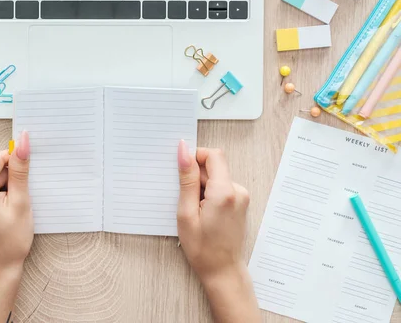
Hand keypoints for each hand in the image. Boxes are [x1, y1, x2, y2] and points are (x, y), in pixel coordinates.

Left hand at [0, 131, 32, 321]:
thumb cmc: (11, 241)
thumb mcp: (21, 201)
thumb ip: (20, 170)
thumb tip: (22, 142)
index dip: (15, 162)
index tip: (28, 173)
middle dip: (10, 178)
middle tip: (20, 200)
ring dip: (5, 187)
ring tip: (12, 208)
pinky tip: (5, 210)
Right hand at [177, 141, 259, 322]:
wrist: (222, 270)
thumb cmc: (202, 247)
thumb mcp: (186, 212)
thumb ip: (187, 179)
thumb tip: (184, 151)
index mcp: (224, 191)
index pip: (213, 155)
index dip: (195, 158)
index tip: (182, 172)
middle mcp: (238, 191)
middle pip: (214, 166)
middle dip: (196, 177)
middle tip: (185, 199)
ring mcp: (241, 197)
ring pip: (216, 177)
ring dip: (202, 187)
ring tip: (194, 210)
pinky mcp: (240, 202)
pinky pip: (221, 187)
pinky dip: (209, 194)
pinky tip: (202, 213)